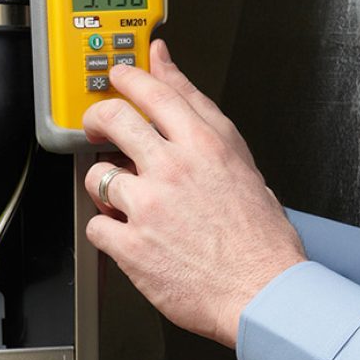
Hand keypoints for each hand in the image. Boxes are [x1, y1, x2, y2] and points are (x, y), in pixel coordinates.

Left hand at [82, 39, 305, 347]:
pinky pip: (96, 226)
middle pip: (113, 120)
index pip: (154, 91)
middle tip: (97, 127)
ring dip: (106, 186)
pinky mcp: (132, 246)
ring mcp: (149, 207)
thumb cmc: (259, 236)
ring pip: (98, 176)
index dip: (129, 77)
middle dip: (97, 119)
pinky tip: (128, 234)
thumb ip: (198, 110)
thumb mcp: (239, 159)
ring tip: (124, 199)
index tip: (120, 75)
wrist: (263, 292)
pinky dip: (107, 230)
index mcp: (204, 145)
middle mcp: (173, 169)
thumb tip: (168, 67)